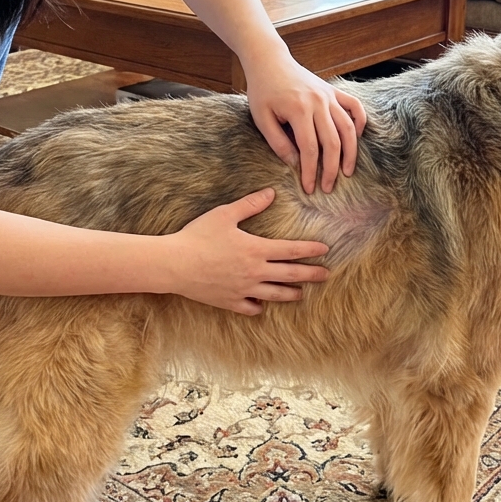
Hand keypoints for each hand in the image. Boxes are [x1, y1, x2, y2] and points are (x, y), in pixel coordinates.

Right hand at [164, 188, 328, 314]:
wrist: (174, 265)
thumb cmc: (198, 236)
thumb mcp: (224, 215)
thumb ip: (250, 205)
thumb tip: (271, 193)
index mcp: (256, 249)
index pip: (291, 250)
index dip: (310, 250)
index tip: (325, 250)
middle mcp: (255, 273)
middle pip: (290, 275)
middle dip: (311, 275)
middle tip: (326, 275)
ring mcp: (243, 290)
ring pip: (275, 295)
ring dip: (291, 294)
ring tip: (301, 294)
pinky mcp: (229, 302)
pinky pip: (250, 308)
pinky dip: (259, 307)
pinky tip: (261, 305)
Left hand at [244, 51, 366, 193]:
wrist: (270, 61)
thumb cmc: (262, 90)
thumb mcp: (261, 118)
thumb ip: (278, 142)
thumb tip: (295, 164)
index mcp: (299, 110)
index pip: (309, 149)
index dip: (310, 171)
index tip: (309, 188)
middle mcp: (319, 103)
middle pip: (332, 142)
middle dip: (331, 169)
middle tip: (328, 187)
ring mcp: (329, 96)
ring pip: (348, 128)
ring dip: (350, 153)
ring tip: (347, 171)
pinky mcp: (333, 91)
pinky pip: (355, 107)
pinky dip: (360, 122)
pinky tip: (357, 139)